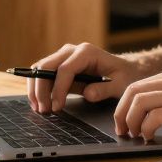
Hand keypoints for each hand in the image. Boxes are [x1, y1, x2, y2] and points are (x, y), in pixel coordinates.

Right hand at [26, 42, 147, 113]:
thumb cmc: (124, 76)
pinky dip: (38, 88)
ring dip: (36, 89)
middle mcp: (72, 51)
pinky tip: (41, 104)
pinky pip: (43, 75)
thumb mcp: (121, 85)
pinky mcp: (60, 66)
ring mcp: (64, 57)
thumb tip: (87, 94)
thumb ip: (105, 89)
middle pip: (46, 66)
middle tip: (44, 110)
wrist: (125, 70)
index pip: (65, 69)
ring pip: (40, 69)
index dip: (58, 89)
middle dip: (41, 89)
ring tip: (40, 109)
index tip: (57, 107)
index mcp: (87, 52)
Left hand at [115, 66, 161, 142]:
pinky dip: (146, 129)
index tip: (124, 121)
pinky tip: (150, 138)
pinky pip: (154, 117)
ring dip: (131, 121)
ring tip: (134, 136)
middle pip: (133, 91)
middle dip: (121, 112)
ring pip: (140, 102)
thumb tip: (158, 114)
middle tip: (122, 131)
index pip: (139, 85)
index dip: (125, 104)